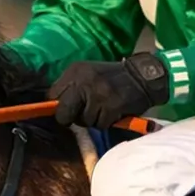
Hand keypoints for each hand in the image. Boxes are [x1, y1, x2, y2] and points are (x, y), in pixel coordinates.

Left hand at [51, 53, 170, 127]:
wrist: (143, 76)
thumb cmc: (112, 79)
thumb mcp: (88, 75)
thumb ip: (71, 88)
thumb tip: (54, 107)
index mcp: (75, 71)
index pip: (51, 96)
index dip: (58, 107)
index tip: (68, 109)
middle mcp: (83, 81)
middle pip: (62, 112)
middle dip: (70, 118)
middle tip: (82, 115)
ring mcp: (97, 94)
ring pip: (83, 121)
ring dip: (93, 120)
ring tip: (103, 109)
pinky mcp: (111, 107)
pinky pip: (100, 124)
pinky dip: (107, 122)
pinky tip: (114, 111)